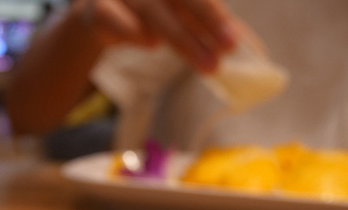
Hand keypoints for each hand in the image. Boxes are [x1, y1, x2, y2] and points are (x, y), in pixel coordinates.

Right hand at [71, 0, 239, 71]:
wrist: (96, 16)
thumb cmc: (148, 12)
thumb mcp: (181, 14)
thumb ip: (209, 26)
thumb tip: (251, 48)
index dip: (214, 15)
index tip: (233, 42)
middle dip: (205, 22)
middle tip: (226, 52)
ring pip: (152, 10)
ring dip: (180, 38)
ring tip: (204, 64)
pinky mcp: (95, 8)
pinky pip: (113, 17)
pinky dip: (134, 31)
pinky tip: (152, 44)